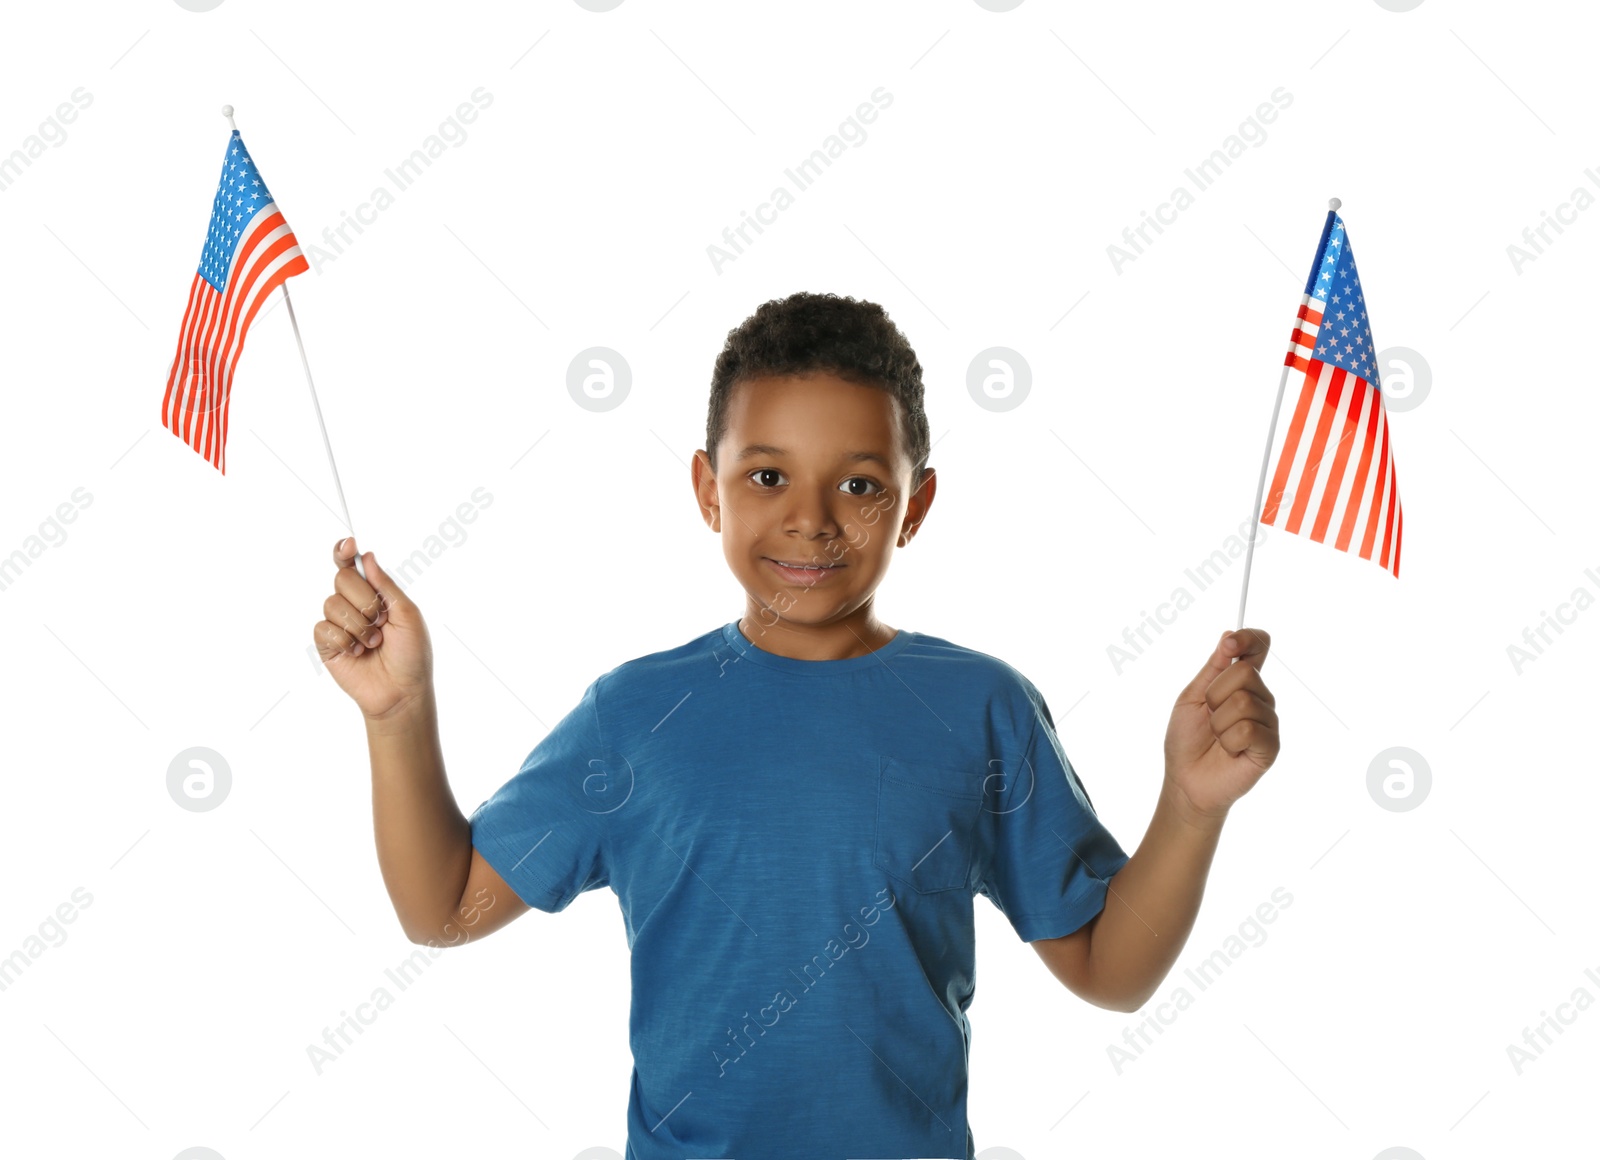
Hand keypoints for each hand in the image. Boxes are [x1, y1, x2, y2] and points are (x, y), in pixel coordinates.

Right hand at [313, 537, 434, 719]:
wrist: (401, 692)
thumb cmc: (412, 655)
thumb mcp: (407, 615)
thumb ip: (386, 585)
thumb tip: (368, 556)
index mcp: (376, 594)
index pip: (353, 566)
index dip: (345, 551)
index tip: (349, 544)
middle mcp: (354, 605)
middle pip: (341, 579)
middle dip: (364, 599)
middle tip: (380, 620)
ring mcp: (339, 624)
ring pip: (332, 603)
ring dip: (358, 625)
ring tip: (374, 643)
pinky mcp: (327, 644)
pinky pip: (323, 628)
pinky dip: (345, 640)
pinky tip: (358, 653)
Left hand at [1162, 628, 1279, 823]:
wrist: (1186, 780)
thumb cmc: (1187, 740)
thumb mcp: (1192, 697)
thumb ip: (1213, 668)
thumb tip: (1229, 635)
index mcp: (1241, 683)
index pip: (1258, 648)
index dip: (1248, 638)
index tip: (1230, 644)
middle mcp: (1260, 698)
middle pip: (1245, 672)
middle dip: (1214, 694)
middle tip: (1209, 716)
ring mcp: (1268, 722)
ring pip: (1244, 701)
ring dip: (1218, 722)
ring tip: (1218, 737)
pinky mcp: (1270, 746)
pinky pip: (1248, 729)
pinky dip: (1228, 741)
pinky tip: (1229, 751)